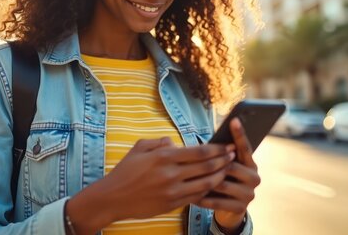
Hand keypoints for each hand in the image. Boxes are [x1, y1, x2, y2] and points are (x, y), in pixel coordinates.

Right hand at [66, 137, 234, 233]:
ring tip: (228, 170)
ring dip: (220, 176)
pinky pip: (196, 197)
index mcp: (164, 156)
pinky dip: (207, 190)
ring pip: (205, 183)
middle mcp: (171, 173)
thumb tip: (176, 143)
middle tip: (234, 155)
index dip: (217, 149)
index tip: (227, 145)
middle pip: (206, 167)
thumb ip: (160, 142)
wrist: (113, 198)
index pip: (199, 152)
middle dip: (224, 160)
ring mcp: (172, 191)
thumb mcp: (139, 148)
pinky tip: (213, 185)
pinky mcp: (172, 204)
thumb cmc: (125, 171)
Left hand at [198, 118, 260, 230]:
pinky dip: (204, 199)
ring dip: (205, 182)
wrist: (228, 210)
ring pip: (223, 183)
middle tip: (192, 162)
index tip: (234, 120)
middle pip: (231, 166)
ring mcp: (249, 194)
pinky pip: (218, 201)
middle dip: (212, 165)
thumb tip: (202, 144)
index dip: (239, 134)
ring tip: (188, 180)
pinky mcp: (241, 208)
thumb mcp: (222, 167)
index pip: (244, 146)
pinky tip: (192, 197)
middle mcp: (254, 177)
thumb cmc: (221, 181)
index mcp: (250, 163)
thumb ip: (218, 156)